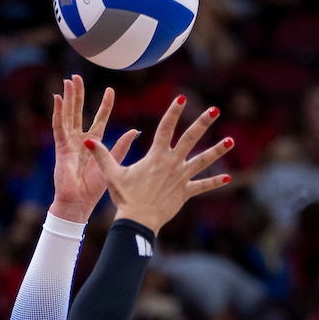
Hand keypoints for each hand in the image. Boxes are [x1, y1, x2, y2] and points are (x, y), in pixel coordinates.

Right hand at [51, 75, 137, 222]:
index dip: (105, 105)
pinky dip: (57, 113)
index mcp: (94, 143)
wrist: (79, 203)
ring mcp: (69, 142)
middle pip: (79, 112)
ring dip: (67, 99)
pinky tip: (56, 99)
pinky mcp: (61, 148)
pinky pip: (58, 127)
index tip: (110, 90)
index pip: (100, 119)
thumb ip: (121, 146)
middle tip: (77, 77)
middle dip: (78, 95)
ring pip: (68, 115)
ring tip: (68, 82)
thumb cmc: (94, 189)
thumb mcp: (113, 164)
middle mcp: (80, 140)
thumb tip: (134, 130)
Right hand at [84, 97, 229, 232]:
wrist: (137, 221)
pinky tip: (228, 177)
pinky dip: (214, 183)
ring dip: (217, 151)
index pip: (166, 128)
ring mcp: (180, 178)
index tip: (181, 97)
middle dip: (202, 123)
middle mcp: (171, 164)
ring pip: (202, 161)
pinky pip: (202, 186)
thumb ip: (102, 155)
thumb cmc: (124, 197)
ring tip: (231, 141)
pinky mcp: (185, 192)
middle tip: (215, 110)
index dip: (173, 112)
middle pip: (190, 139)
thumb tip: (87, 140)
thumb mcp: (112, 174)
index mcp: (156, 156)